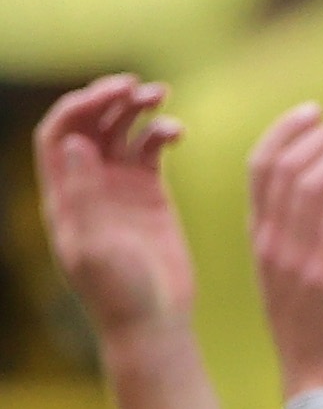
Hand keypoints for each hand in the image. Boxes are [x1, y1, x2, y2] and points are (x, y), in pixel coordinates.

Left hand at [33, 77, 193, 338]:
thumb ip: (84, 195)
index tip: (108, 94)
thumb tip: (76, 144)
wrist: (154, 322)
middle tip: (136, 86)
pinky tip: (178, 131)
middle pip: (89, 126)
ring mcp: (119, 188)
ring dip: (136, 109)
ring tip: (160, 95)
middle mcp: (87, 185)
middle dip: (108, 100)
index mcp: (64, 195)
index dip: (78, 107)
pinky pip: (150, 151)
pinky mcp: (151, 195)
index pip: (59, 135)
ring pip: (120, 132)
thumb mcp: (94, 246)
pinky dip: (161, 132)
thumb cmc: (118, 293)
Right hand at [246, 103, 322, 397]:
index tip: (315, 112)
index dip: (285, 130)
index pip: (259, 166)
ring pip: (311, 184)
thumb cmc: (313, 320)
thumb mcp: (289, 269)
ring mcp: (295, 258)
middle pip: (285, 165)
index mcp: (259, 234)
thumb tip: (322, 194)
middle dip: (322, 137)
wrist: (318, 373)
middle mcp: (270, 241)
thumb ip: (294, 232)